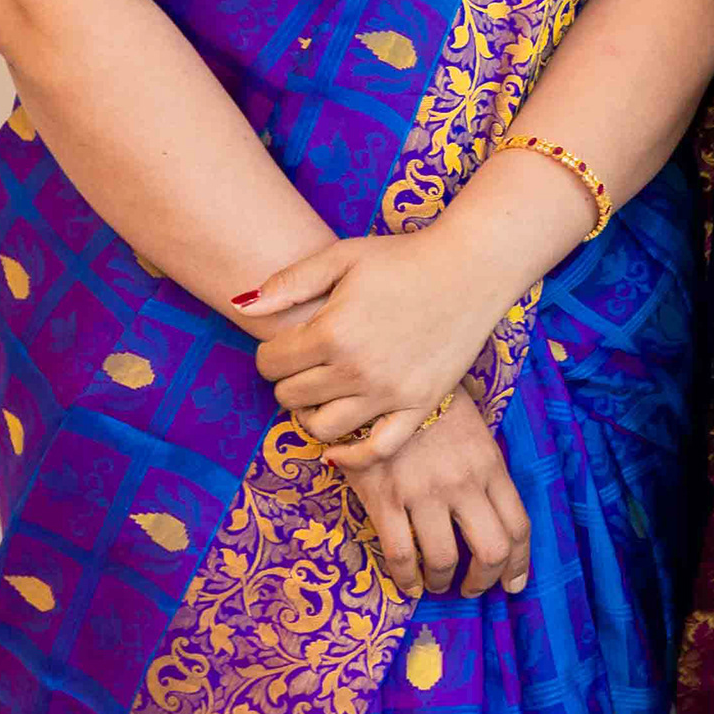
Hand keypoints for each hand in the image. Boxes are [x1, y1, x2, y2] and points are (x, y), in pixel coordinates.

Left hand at [247, 212, 536, 471]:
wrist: (473, 267)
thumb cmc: (404, 257)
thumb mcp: (342, 256)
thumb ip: (288, 282)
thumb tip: (240, 306)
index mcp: (333, 331)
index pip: (270, 363)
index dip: (270, 353)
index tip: (287, 343)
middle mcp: (357, 369)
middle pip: (290, 397)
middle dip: (289, 380)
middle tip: (306, 363)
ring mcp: (390, 392)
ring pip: (322, 427)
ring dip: (311, 413)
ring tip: (322, 393)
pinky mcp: (419, 405)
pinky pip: (377, 450)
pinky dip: (351, 457)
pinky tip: (337, 451)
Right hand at [345, 388, 532, 596]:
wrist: (383, 385)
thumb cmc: (433, 408)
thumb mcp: (476, 432)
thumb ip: (487, 471)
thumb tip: (494, 509)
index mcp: (491, 466)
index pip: (518, 526)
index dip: (519, 563)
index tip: (514, 584)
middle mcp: (463, 484)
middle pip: (491, 550)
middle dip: (485, 580)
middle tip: (474, 589)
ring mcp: (424, 493)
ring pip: (443, 559)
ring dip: (442, 581)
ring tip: (437, 584)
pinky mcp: (385, 499)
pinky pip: (399, 553)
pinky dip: (406, 579)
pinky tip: (408, 584)